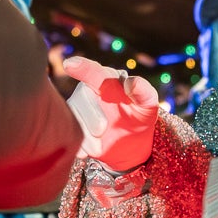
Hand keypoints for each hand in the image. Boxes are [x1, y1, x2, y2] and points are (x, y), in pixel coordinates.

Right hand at [64, 56, 159, 172]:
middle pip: (81, 96)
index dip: (82, 67)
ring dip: (84, 134)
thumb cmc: (140, 114)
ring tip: (98, 148)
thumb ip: (144, 92)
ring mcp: (79, 108)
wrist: (132, 140)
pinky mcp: (74, 125)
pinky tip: (85, 152)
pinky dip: (77, 144)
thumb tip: (131, 83)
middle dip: (91, 115)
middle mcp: (89, 90)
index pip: (95, 72)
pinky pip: (69, 132)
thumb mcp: (148, 105)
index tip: (69, 65)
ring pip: (73, 116)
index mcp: (107, 79)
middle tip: (102, 129)